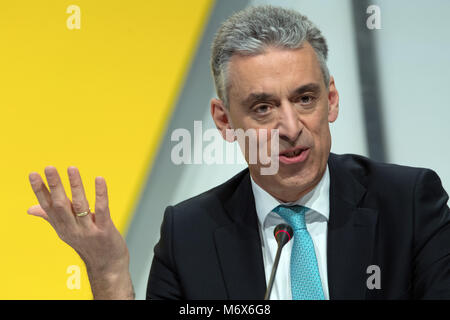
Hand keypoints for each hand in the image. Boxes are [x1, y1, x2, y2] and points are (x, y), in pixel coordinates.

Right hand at [28, 166, 133, 298]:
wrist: (107, 266)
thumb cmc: (87, 245)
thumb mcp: (66, 231)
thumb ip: (50, 217)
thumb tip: (29, 209)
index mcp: (61, 226)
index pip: (47, 206)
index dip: (40, 190)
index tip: (33, 174)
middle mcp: (71, 228)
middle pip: (60, 205)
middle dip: (55, 186)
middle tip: (49, 167)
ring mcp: (88, 230)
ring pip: (80, 205)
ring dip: (76, 186)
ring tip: (71, 168)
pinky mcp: (104, 230)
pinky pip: (102, 210)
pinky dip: (100, 194)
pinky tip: (99, 179)